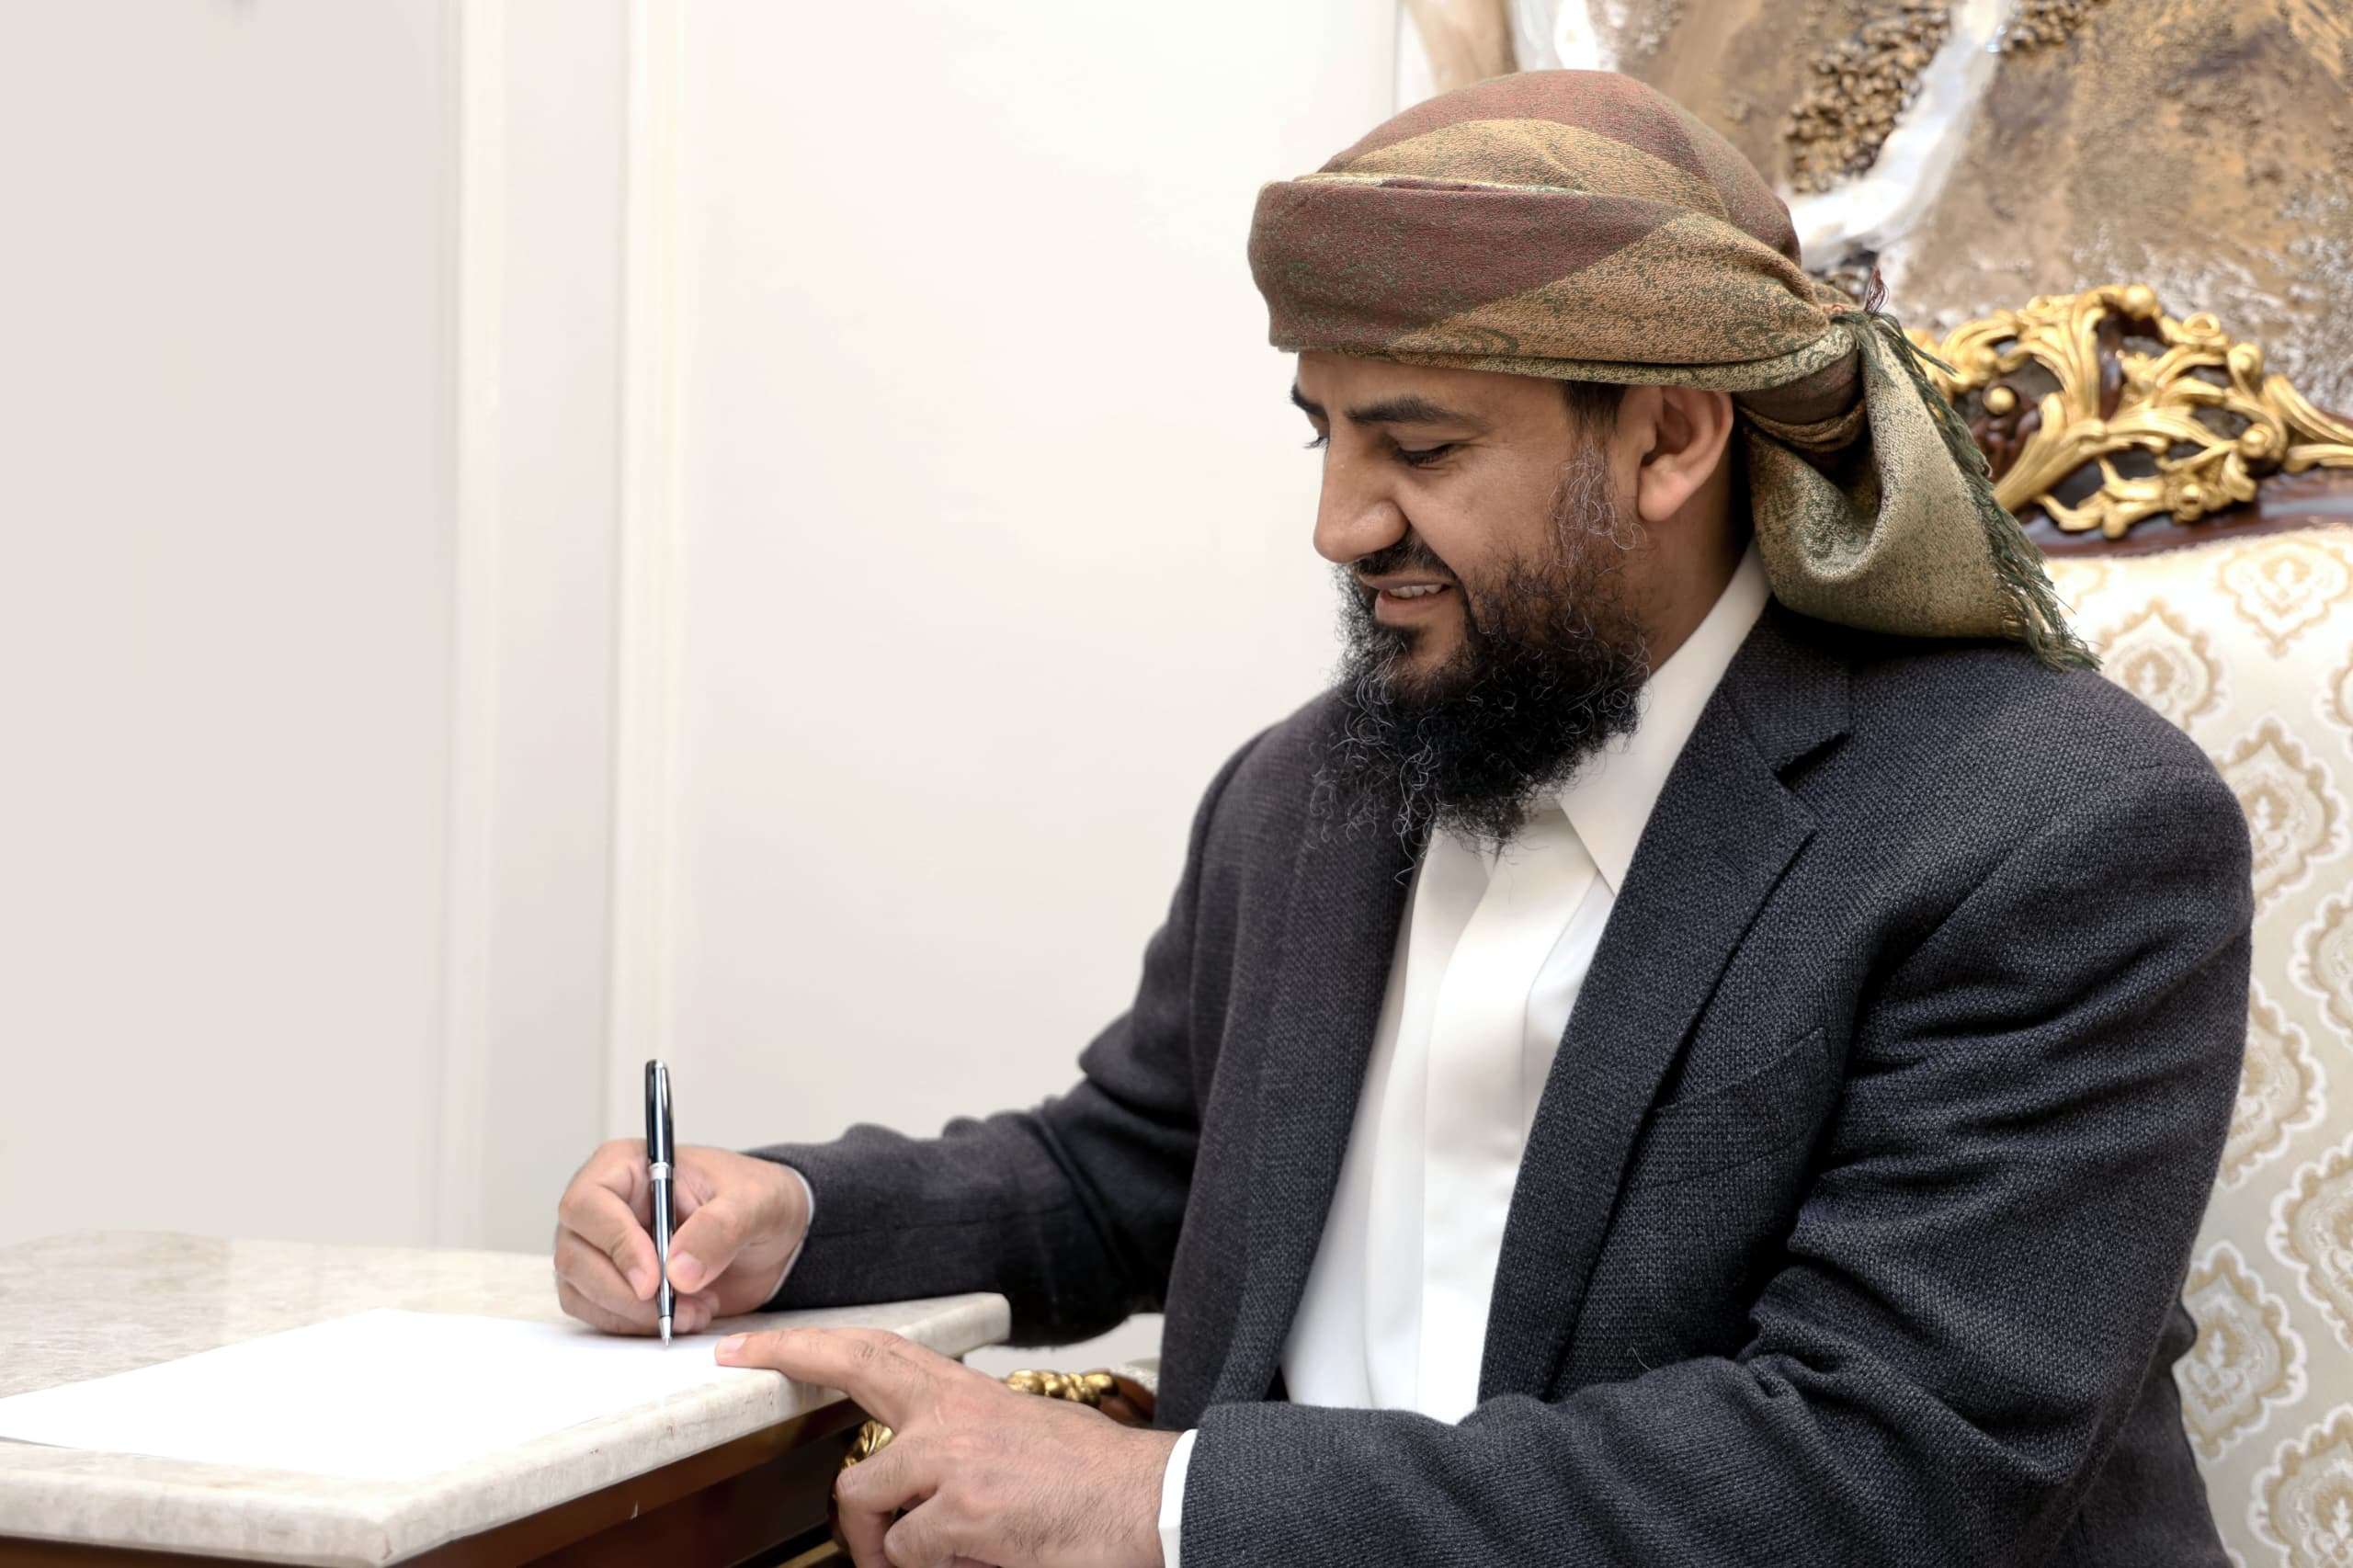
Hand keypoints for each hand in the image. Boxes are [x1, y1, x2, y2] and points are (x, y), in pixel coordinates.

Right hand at [552, 1140, 808, 1335]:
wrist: (772, 1234)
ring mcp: (600, 1247)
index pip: (588, 1204)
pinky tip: (683, 1317)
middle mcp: (603, 1205)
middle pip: (575, 1255)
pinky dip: (635, 1326)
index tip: (653, 1279)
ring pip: (581, 1290)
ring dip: (634, 1314)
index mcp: (626, 1166)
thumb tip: (678, 1271)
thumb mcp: (755, 1203)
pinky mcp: (610, 1283)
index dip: (615, 1244)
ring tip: (696, 1310)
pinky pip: (597, 1313)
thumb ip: (720, 1227)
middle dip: (625, 1292)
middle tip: (678, 1306)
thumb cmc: (757, 1199)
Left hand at [717, 1327, 1176, 1567]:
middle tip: (766, 1394)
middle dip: (803, 1396)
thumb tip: (916, 1486)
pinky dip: (932, 1566)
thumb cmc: (1094, 1481)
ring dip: (890, 1543)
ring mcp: (952, 1464)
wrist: (1152, 1502)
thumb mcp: (1021, 1437)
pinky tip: (982, 1554)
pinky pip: (905, 1553)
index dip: (807, 1346)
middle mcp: (952, 1418)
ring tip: (940, 1553)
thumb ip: (960, 1444)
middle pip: (853, 1406)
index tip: (752, 1349)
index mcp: (967, 1396)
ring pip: (867, 1506)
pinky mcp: (959, 1515)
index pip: (874, 1353)